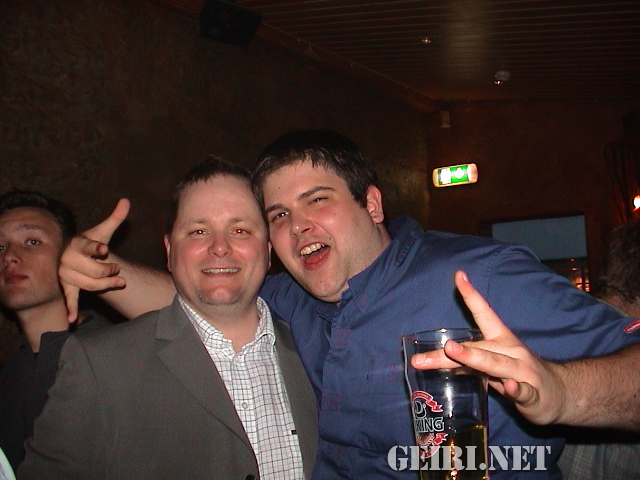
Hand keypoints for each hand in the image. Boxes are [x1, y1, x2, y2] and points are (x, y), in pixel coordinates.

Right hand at [59, 199, 129, 321]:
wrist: (74, 254)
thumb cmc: (90, 242)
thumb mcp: (102, 231)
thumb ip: (115, 218)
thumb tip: (126, 201)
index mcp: (77, 243)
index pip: (88, 246)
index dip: (97, 249)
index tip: (104, 250)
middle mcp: (68, 259)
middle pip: (95, 271)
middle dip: (110, 271)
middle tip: (118, 269)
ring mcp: (66, 274)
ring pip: (90, 285)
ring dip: (107, 285)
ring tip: (119, 281)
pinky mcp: (67, 286)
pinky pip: (69, 298)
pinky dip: (70, 309)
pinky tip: (71, 320)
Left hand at [411, 270, 566, 425]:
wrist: (562, 393)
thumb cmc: (520, 375)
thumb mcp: (494, 365)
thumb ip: (469, 361)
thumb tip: (438, 359)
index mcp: (502, 340)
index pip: (485, 314)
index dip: (471, 295)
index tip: (458, 275)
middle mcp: (512, 352)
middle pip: (480, 348)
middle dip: (458, 348)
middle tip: (439, 345)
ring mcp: (524, 372)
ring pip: (497, 364)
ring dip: (474, 358)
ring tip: (453, 350)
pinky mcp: (534, 395)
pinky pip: (523, 391)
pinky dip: (516, 389)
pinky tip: (509, 387)